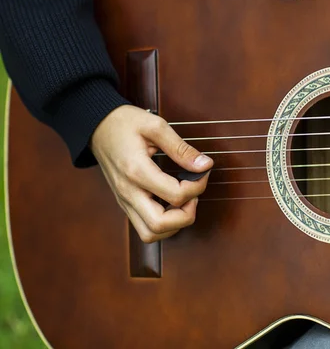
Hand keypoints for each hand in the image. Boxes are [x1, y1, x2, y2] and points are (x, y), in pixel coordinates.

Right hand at [90, 105, 212, 242]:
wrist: (96, 126)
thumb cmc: (125, 123)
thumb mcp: (155, 126)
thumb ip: (181, 149)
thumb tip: (205, 165)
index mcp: (136, 171)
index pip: (175, 196)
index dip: (198, 186)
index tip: (202, 171)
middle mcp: (128, 192)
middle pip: (160, 225)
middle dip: (187, 214)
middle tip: (193, 193)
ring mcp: (124, 201)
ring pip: (150, 233)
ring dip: (174, 224)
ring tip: (183, 200)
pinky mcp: (125, 204)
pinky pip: (145, 227)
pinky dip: (164, 223)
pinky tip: (172, 203)